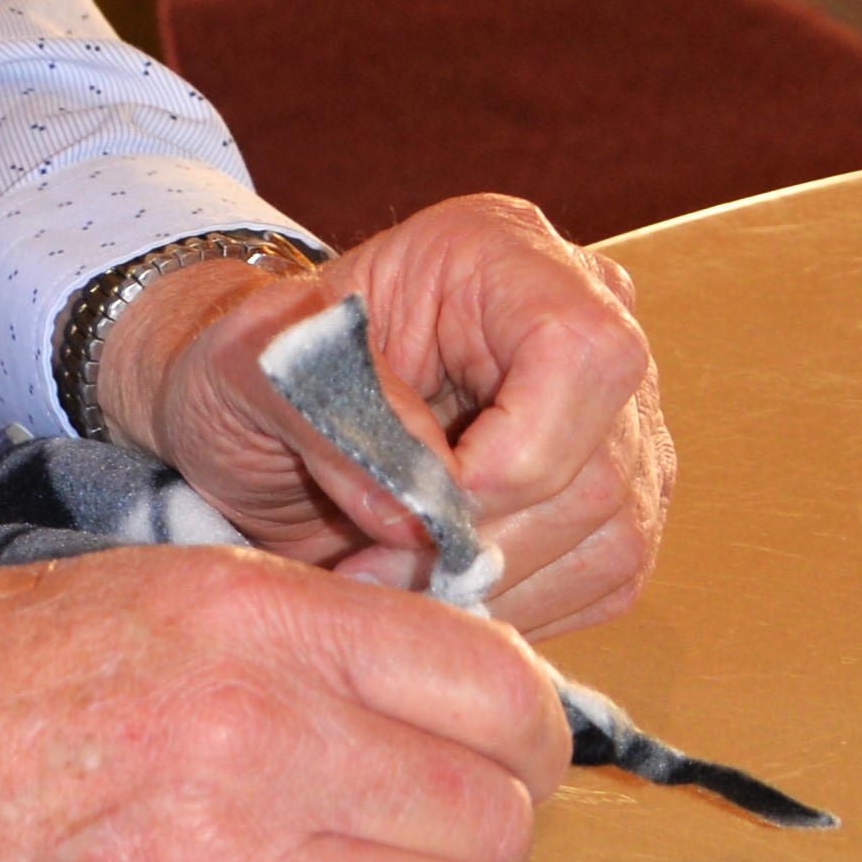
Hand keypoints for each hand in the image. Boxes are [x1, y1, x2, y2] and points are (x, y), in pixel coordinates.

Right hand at [0, 536, 569, 861]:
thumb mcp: (152, 585)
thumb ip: (306, 631)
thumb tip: (448, 685)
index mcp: (257, 623)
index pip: (496, 686)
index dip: (528, 728)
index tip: (504, 747)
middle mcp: (261, 743)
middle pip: (496, 815)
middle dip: (505, 833)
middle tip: (467, 836)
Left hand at [92, 195, 671, 636]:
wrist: (261, 415)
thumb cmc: (257, 370)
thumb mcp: (242, 366)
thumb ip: (321, 412)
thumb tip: (415, 513)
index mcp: (503, 253)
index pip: (584, 350)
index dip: (513, 453)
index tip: (413, 508)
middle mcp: (588, 323)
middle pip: (599, 470)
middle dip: (477, 546)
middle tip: (367, 573)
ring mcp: (619, 418)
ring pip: (612, 540)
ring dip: (489, 590)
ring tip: (384, 586)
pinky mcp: (619, 502)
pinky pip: (605, 581)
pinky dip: (513, 608)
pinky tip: (432, 594)